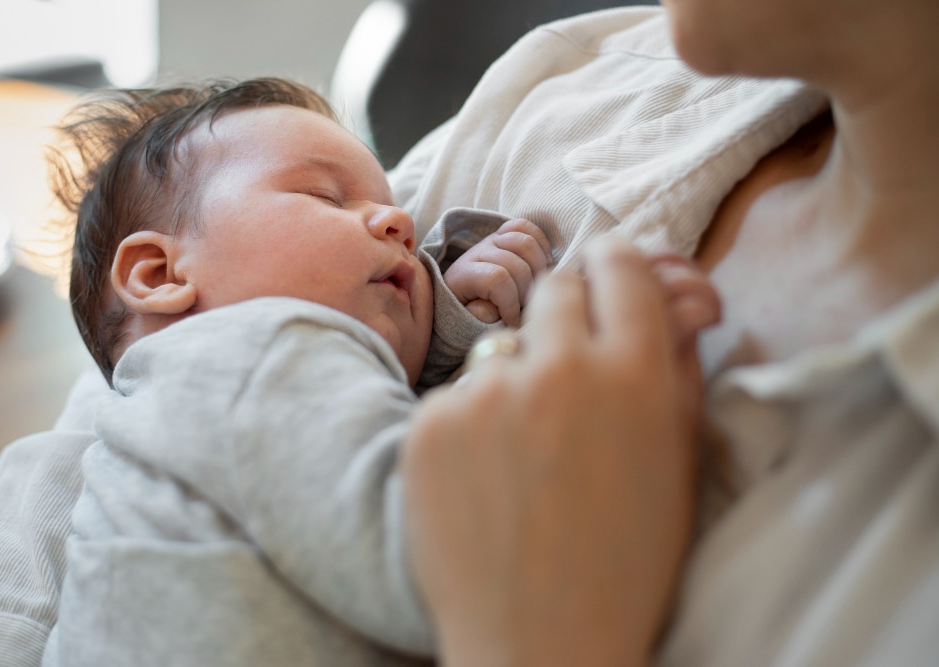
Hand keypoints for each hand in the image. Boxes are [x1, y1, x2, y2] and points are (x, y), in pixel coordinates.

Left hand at [402, 236, 719, 666]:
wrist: (541, 645)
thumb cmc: (627, 563)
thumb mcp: (679, 463)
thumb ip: (676, 366)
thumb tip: (673, 296)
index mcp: (636, 376)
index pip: (620, 265)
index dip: (616, 267)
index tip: (610, 276)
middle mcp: (559, 370)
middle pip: (555, 288)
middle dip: (568, 312)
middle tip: (570, 363)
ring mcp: (486, 395)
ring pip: (503, 347)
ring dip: (518, 378)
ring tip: (527, 452)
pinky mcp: (428, 424)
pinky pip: (457, 395)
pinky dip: (471, 424)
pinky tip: (485, 479)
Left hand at [443, 218, 552, 325]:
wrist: (463, 292)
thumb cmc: (471, 309)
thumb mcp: (470, 319)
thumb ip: (481, 316)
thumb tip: (494, 309)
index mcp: (463, 274)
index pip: (496, 279)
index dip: (510, 303)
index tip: (513, 320)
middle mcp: (477, 251)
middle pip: (516, 264)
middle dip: (526, 291)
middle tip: (524, 306)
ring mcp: (491, 240)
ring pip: (525, 243)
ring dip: (538, 269)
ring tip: (534, 288)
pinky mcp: (504, 233)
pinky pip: (526, 226)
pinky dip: (540, 242)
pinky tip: (545, 262)